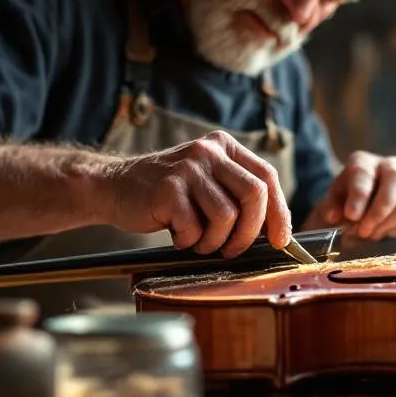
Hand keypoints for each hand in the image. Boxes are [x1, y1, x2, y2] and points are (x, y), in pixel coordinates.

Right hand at [102, 131, 290, 256]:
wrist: (115, 187)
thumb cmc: (167, 194)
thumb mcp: (207, 182)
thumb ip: (237, 194)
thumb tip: (277, 231)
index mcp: (224, 147)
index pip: (267, 177)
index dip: (279, 212)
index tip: (280, 240)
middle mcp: (209, 151)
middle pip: (254, 195)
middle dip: (250, 232)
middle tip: (233, 250)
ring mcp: (188, 168)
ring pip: (226, 216)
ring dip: (215, 241)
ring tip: (198, 241)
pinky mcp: (168, 188)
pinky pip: (195, 227)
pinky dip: (189, 241)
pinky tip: (177, 235)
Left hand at [306, 152, 395, 239]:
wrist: (360, 212)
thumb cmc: (344, 205)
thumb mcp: (332, 205)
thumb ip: (332, 209)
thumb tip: (334, 217)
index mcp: (363, 162)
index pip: (363, 173)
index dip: (359, 195)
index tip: (352, 216)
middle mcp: (390, 166)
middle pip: (394, 179)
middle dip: (380, 210)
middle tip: (364, 232)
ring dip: (391, 222)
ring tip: (373, 236)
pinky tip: (390, 234)